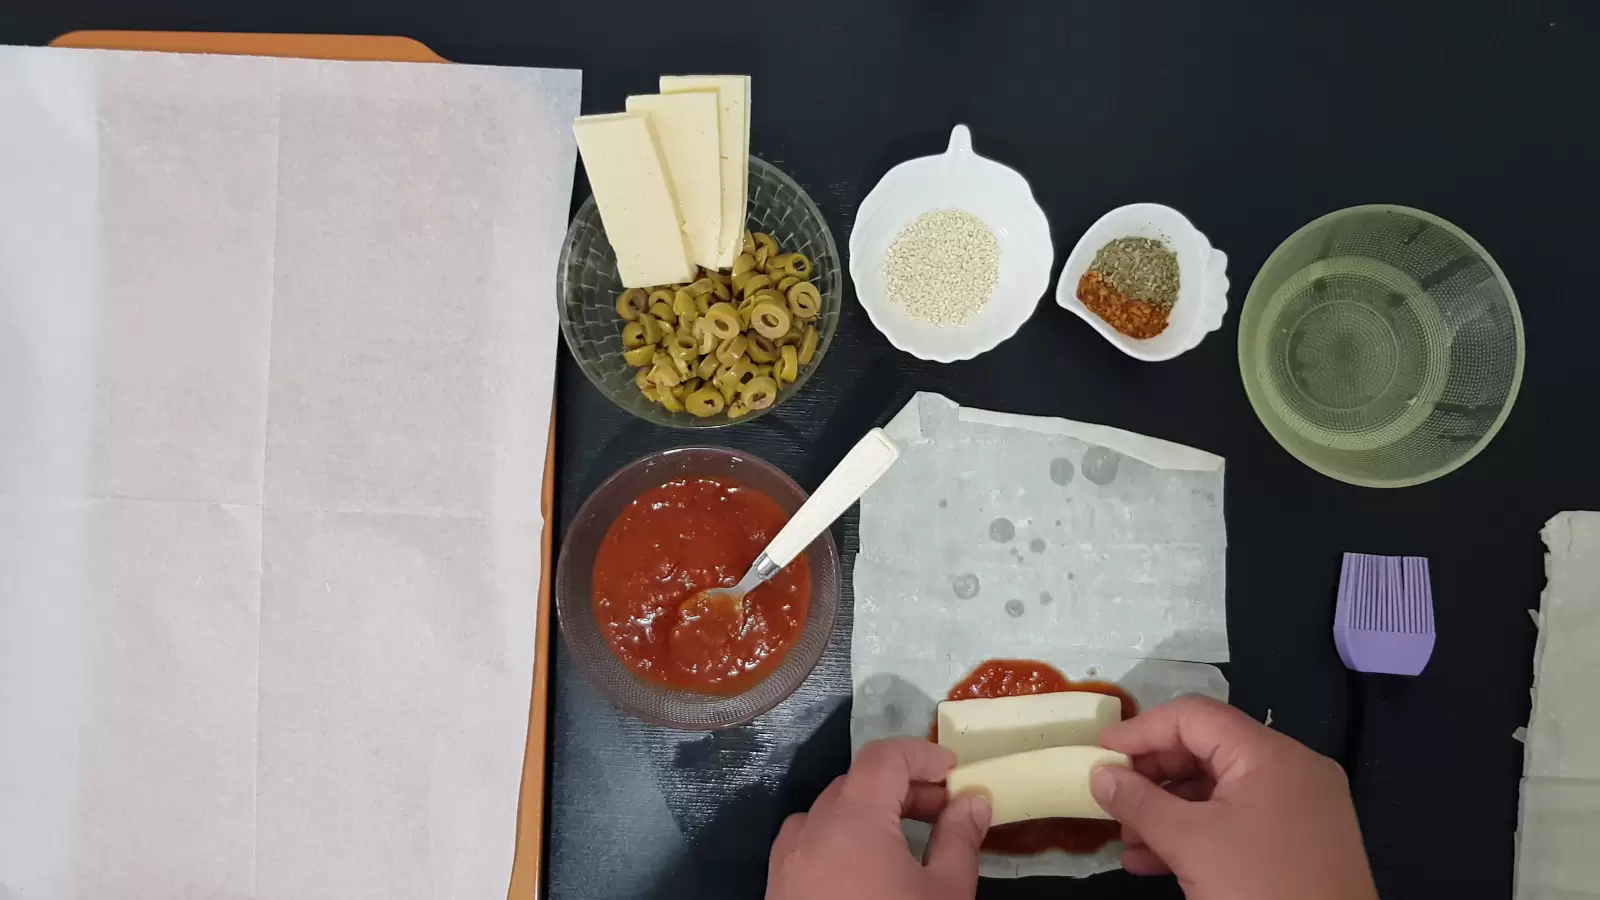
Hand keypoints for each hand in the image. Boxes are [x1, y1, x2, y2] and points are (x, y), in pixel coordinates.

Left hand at [766, 737, 991, 899]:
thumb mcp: (944, 895)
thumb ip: (959, 840)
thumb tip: (973, 801)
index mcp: (853, 818)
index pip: (884, 757)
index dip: (922, 755)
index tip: (956, 772)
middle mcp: (811, 828)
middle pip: (857, 783)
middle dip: (903, 789)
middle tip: (946, 812)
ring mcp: (787, 860)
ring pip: (828, 812)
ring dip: (869, 814)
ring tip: (907, 842)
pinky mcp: (777, 889)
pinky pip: (807, 844)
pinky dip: (838, 840)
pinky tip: (864, 871)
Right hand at [1090, 695, 1377, 899]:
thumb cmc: (1260, 889)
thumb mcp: (1190, 844)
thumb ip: (1139, 803)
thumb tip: (1100, 774)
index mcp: (1271, 755)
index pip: (1195, 717)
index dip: (1142, 729)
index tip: (1099, 751)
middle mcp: (1292, 769)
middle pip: (1207, 750)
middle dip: (1153, 776)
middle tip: (1112, 800)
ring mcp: (1301, 807)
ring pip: (1220, 790)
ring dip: (1169, 810)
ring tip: (1127, 839)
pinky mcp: (1300, 842)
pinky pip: (1240, 820)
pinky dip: (1198, 832)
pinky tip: (1155, 861)